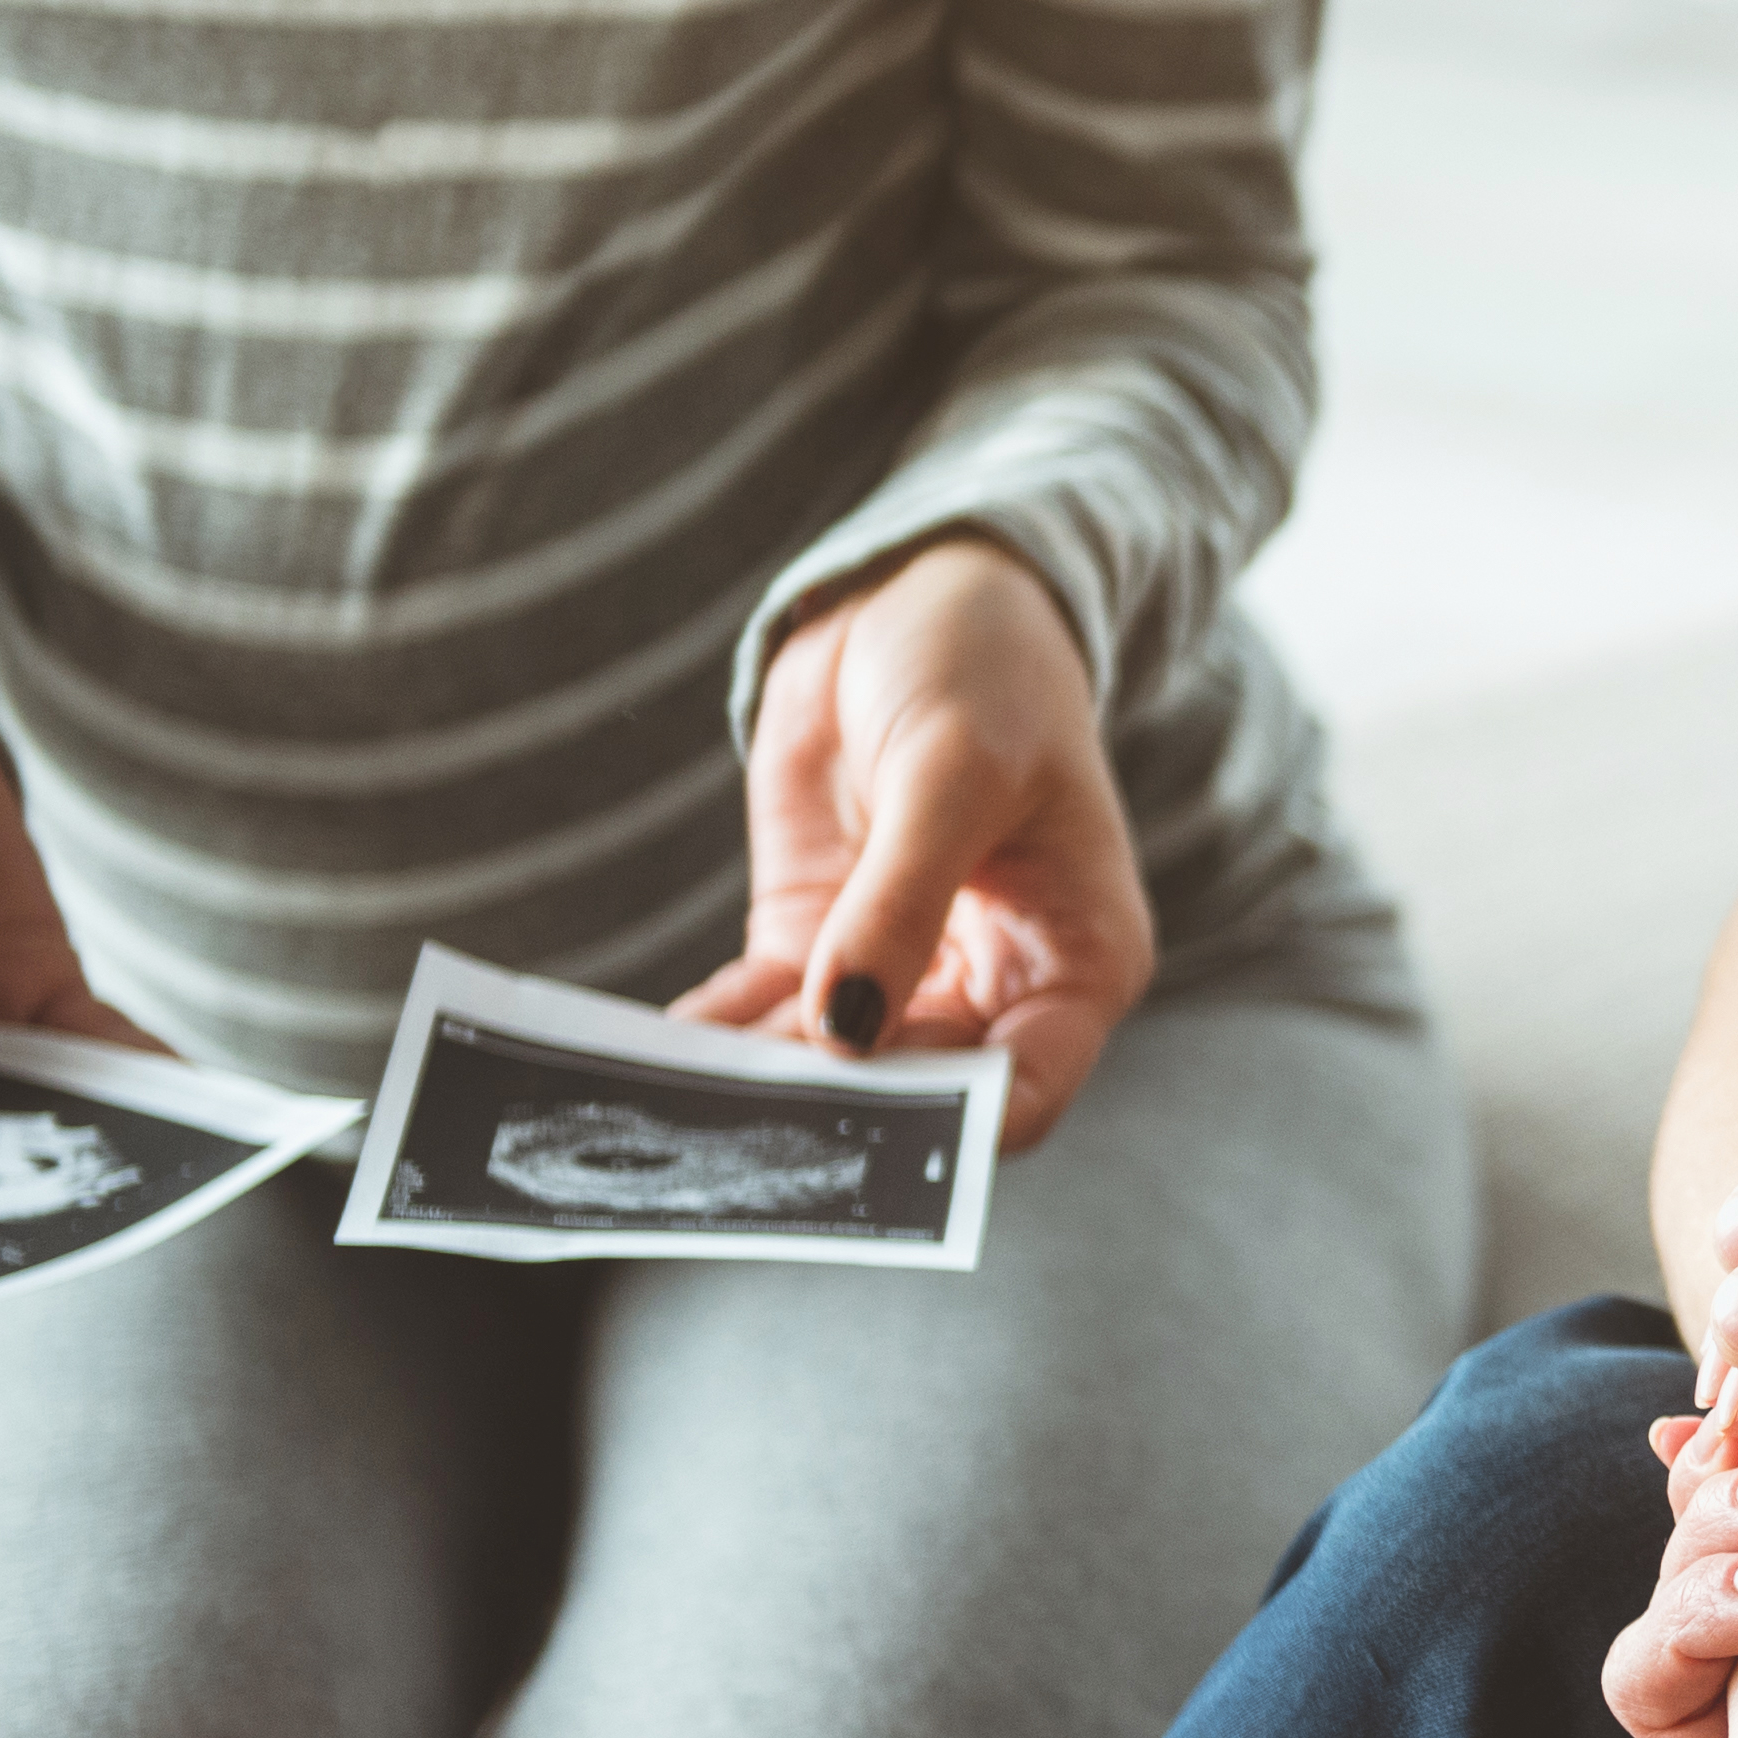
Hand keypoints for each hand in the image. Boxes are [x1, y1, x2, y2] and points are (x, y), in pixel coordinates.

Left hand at [678, 535, 1146, 1153]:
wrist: (917, 596)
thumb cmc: (987, 669)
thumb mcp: (955, 771)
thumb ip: (901, 901)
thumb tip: (843, 1031)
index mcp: (1077, 963)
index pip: (1023, 1091)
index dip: (950, 1131)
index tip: (864, 1141)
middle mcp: (997, 990)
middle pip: (917, 1096)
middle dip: (836, 1116)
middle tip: (744, 1138)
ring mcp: (902, 971)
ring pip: (832, 1067)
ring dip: (761, 1085)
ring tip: (682, 1108)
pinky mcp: (819, 942)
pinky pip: (765, 1015)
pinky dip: (717, 1035)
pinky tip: (659, 1054)